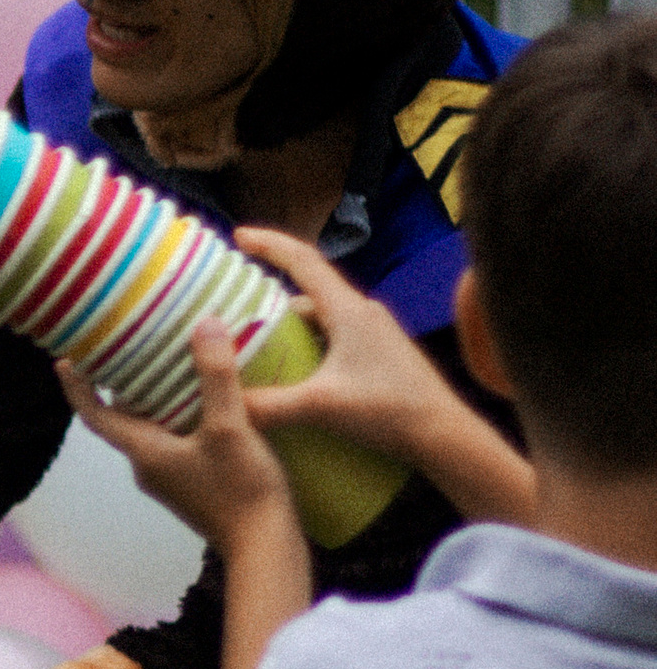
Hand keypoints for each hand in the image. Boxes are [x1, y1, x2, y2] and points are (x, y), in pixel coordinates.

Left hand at [58, 322, 298, 557]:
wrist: (265, 547)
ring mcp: (170, 479)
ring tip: (163, 362)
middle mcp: (148, 467)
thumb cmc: (242, 490)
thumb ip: (216, 376)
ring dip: (151, 399)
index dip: (77, 388)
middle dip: (118, 385)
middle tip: (124, 347)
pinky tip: (202, 398)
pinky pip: (173, 440)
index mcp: (144, 453)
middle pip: (121, 419)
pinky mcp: (192, 484)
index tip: (66, 360)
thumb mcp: (229, 427)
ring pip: (150, 429)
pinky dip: (177, 414)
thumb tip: (204, 324)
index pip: (95, 416)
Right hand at [230, 228, 461, 459]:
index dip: (269, 244)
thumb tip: (225, 405)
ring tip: (260, 346)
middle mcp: (363, 313)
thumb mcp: (320, 407)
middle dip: (272, 294)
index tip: (239, 235)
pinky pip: (335, 338)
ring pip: (322, 318)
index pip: (304, 261)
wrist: (443, 433)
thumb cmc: (389, 410)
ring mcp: (375, 333)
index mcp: (348, 310)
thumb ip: (268, 405)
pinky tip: (297, 373)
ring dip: (291, 326)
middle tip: (238, 306)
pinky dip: (310, 345)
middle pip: (309, 291)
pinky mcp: (381, 355)